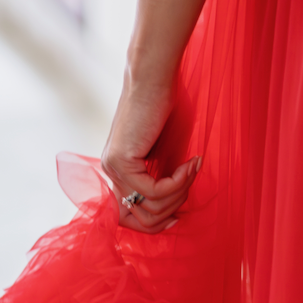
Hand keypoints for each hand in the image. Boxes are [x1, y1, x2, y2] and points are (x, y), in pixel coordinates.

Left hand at [101, 74, 199, 232]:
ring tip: (192, 168)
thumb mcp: (164, 154)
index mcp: (117, 174)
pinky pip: (155, 191)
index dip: (156, 225)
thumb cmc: (166, 108)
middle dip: (174, 207)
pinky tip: (189, 164)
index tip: (178, 215)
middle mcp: (110, 173)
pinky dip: (178, 182)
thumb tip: (174, 215)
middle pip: (143, 219)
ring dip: (180, 192)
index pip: (130, 220)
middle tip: (190, 181)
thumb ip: (162, 181)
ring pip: (152, 207)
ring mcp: (113, 168)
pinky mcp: (122, 161)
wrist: (154, 77)